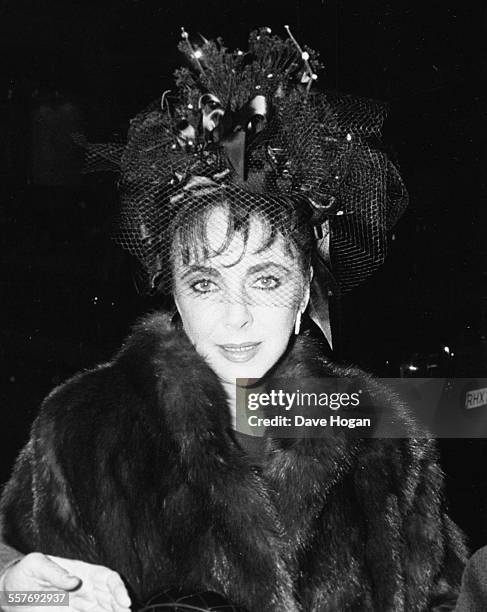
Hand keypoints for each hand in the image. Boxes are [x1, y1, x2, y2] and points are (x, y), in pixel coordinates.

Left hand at [0, 553, 130, 611]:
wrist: (11, 590)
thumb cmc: (25, 572)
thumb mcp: (36, 565)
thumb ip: (55, 571)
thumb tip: (74, 581)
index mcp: (81, 571)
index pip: (107, 577)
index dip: (118, 588)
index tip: (124, 602)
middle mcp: (85, 587)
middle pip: (111, 595)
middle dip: (121, 606)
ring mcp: (80, 603)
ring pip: (105, 608)